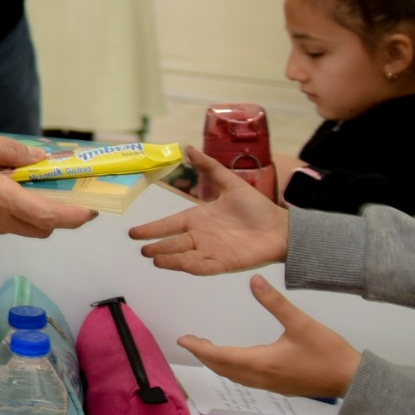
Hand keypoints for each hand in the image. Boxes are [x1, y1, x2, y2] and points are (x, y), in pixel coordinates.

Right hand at [129, 148, 289, 273]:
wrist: (281, 229)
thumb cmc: (256, 207)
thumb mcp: (230, 183)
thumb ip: (209, 168)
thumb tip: (188, 147)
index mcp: (198, 218)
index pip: (170, 224)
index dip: (152, 229)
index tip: (134, 233)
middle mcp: (200, 236)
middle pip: (173, 243)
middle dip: (157, 247)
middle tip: (142, 250)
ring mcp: (210, 251)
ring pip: (183, 256)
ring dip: (168, 258)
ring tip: (154, 259)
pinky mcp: (223, 263)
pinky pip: (202, 266)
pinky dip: (188, 266)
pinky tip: (177, 265)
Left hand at [176, 276, 360, 398]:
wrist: (352, 380)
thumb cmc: (328, 353)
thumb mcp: (302, 323)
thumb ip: (275, 302)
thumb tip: (254, 280)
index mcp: (261, 362)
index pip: (220, 357)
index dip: (199, 348)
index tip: (183, 340)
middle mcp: (261, 377)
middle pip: (223, 368)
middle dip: (204, 355)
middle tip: (190, 341)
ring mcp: (270, 385)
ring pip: (234, 376)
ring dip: (218, 363)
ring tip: (208, 348)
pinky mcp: (279, 387)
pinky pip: (247, 379)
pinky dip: (233, 369)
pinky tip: (237, 360)